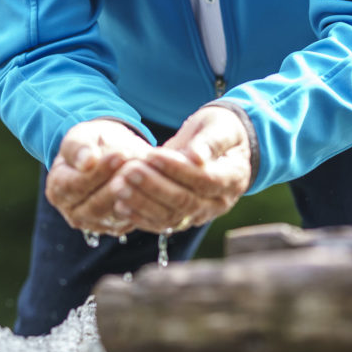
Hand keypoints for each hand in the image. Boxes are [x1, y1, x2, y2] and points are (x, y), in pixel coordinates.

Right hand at [45, 119, 151, 234]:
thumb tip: (86, 162)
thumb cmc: (91, 142)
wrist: (107, 152)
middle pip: (94, 205)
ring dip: (131, 196)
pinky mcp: (115, 226)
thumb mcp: (81, 136)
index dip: (97, 172)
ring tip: (145, 175)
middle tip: (136, 167)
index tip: (118, 154)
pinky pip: (128, 219)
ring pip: (113, 216)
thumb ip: (80, 148)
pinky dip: (140, 205)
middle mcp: (73, 211)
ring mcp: (94, 222)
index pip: (75, 185)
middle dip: (116, 186)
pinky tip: (151, 187)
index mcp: (57, 188)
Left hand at [109, 106, 251, 231]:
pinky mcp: (183, 218)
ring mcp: (201, 213)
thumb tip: (196, 157)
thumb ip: (211, 142)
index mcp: (233, 178)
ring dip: (142, 203)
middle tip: (129, 171)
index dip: (177, 169)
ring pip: (171, 216)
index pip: (204, 179)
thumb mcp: (220, 127)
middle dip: (154, 187)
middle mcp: (219, 202)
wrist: (221, 145)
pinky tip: (120, 205)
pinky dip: (140, 217)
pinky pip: (161, 223)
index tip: (152, 155)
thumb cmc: (220, 130)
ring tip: (118, 186)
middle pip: (186, 202)